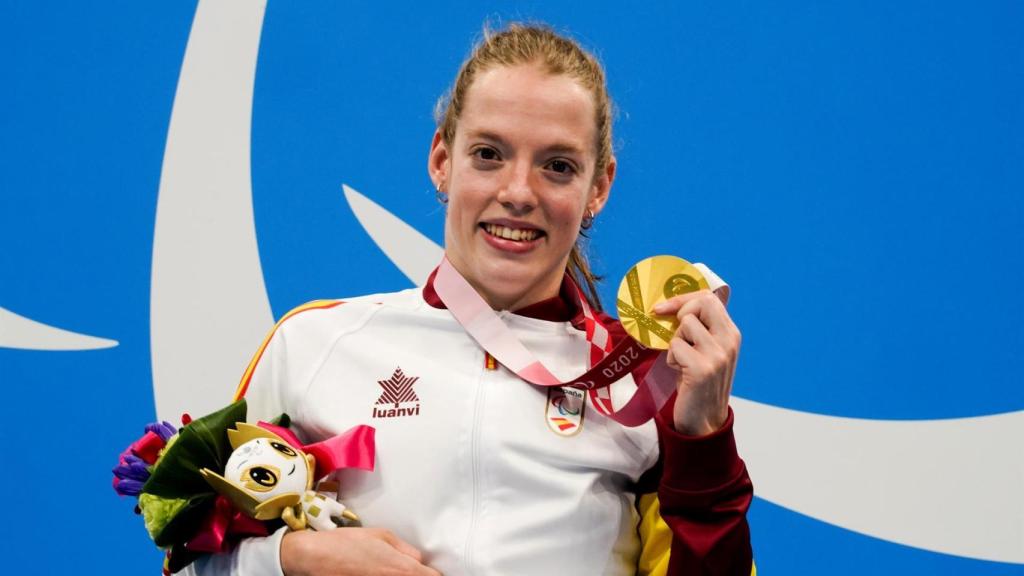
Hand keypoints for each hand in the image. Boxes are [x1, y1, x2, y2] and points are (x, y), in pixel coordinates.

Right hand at [281, 528, 441, 575]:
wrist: (316, 558)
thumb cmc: (348, 544)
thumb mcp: (383, 536)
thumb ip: (407, 550)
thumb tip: (421, 561)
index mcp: (404, 570)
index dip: (432, 574)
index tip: (429, 571)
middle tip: (408, 569)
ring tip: (385, 570)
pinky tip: (375, 574)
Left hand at [652, 289, 740, 435]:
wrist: (704, 421)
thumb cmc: (698, 383)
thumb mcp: (705, 351)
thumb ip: (699, 329)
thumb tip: (671, 306)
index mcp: (731, 334)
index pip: (710, 298)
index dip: (684, 298)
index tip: (663, 307)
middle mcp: (729, 341)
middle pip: (702, 303)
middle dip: (680, 312)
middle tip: (675, 333)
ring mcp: (718, 355)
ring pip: (684, 325)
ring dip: (674, 342)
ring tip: (681, 361)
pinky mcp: (703, 368)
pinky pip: (675, 346)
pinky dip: (671, 359)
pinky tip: (680, 372)